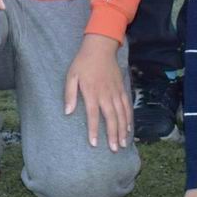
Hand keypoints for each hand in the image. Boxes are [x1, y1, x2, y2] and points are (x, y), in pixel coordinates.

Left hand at [63, 34, 131, 149]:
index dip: (94, 130)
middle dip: (113, 135)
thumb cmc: (83, 62)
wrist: (100, 47)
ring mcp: (115, 91)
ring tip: (123, 143)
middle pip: (111, 118)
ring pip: (121, 114)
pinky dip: (129, 118)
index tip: (94, 144)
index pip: (93, 115)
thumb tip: (67, 112)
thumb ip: (69, 94)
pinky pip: (127, 105)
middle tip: (114, 149)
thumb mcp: (71, 75)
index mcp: (92, 92)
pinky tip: (129, 128)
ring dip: (122, 129)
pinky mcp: (122, 88)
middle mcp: (105, 94)